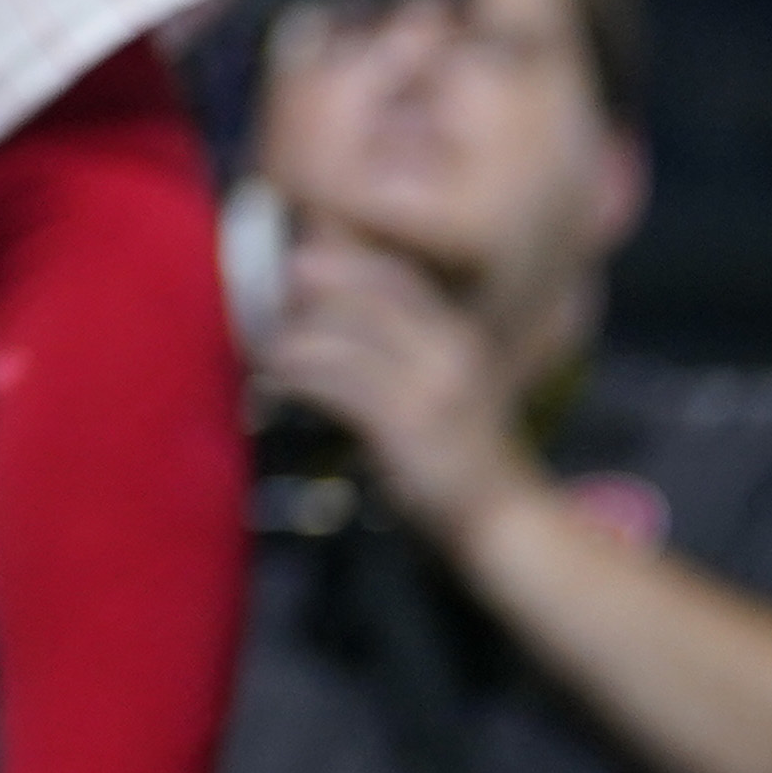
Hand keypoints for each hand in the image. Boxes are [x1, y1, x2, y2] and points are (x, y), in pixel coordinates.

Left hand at [257, 228, 542, 550]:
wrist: (503, 515)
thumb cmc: (463, 451)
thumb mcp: (445, 385)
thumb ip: (408, 350)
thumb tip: (338, 320)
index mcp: (458, 338)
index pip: (399, 277)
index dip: (349, 262)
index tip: (305, 257)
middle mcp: (448, 352)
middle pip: (372, 294)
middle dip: (321, 282)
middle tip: (278, 286)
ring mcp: (429, 387)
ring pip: (346, 338)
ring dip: (298, 340)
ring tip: (268, 348)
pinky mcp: (406, 425)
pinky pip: (338, 386)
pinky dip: (300, 378)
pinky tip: (277, 384)